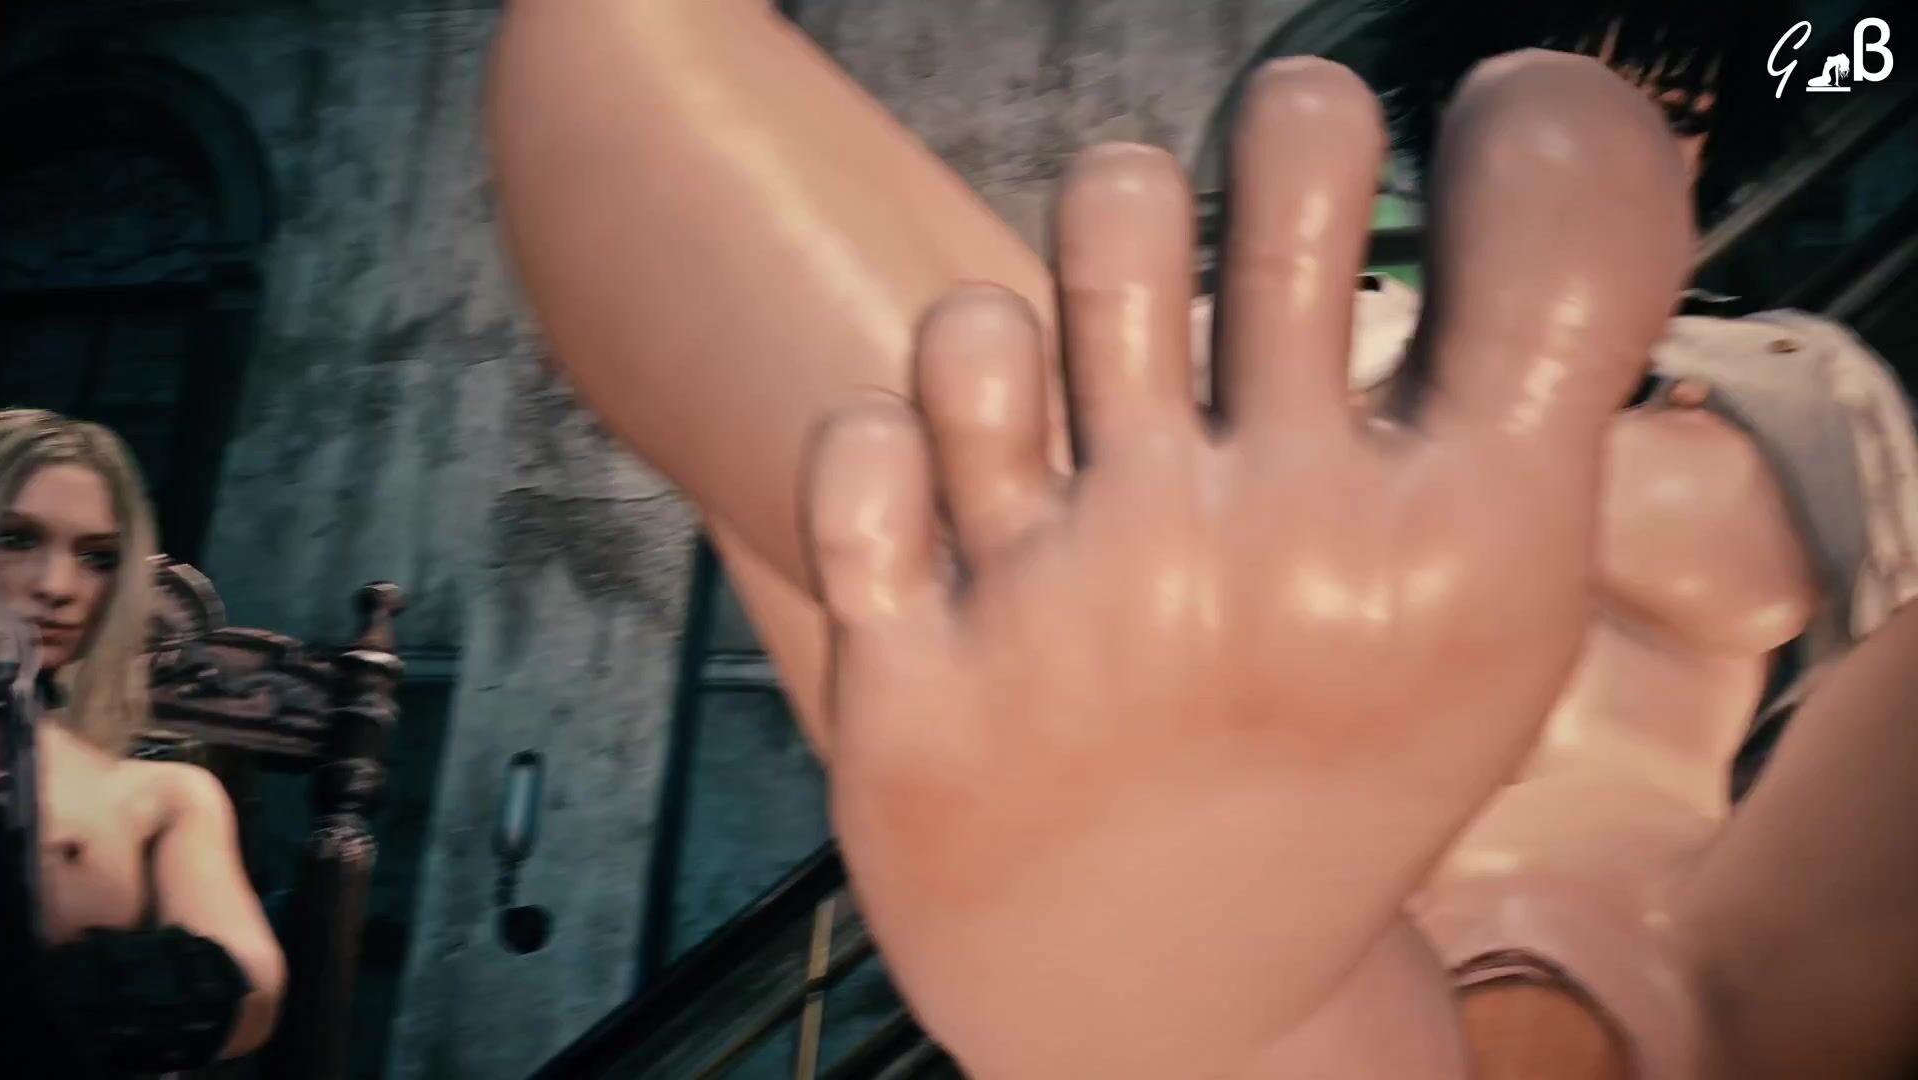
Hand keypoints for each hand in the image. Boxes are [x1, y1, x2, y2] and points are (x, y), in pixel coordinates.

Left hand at [803, 53, 1691, 1078]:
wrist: (1185, 1023)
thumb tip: (1525, 169)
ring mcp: (1071, 623)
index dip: (1508, 134)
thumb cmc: (1336, 786)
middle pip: (1238, 184)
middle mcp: (1259, 560)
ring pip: (992, 318)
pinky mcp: (912, 695)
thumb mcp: (1485, 632)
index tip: (1441, 146)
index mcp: (1448, 551)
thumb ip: (1509, 424)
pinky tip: (934, 494)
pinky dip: (884, 446)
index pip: (1533, 225)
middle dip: (1273, 141)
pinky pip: (858, 452)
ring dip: (1019, 327)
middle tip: (1255, 195)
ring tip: (1050, 390)